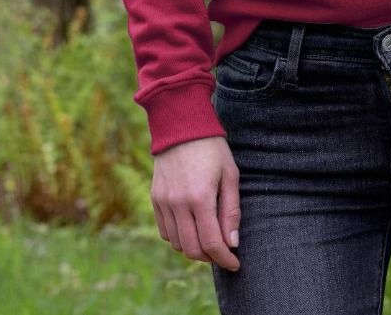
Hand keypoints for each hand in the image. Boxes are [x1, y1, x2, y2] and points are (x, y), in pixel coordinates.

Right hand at [151, 135, 241, 270]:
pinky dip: (178, 238)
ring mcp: (164, 202)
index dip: (225, 259)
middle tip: (223, 253)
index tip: (235, 264)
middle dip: (210, 257)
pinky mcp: (156, 199)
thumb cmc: (212, 148)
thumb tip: (232, 243)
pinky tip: (191, 229)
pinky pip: (165, 231)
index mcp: (200, 198)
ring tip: (209, 240)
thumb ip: (231, 210)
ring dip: (194, 249)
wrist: (182, 126)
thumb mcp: (230, 174)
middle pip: (192, 249)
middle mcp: (178, 204)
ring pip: (177, 243)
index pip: (212, 243)